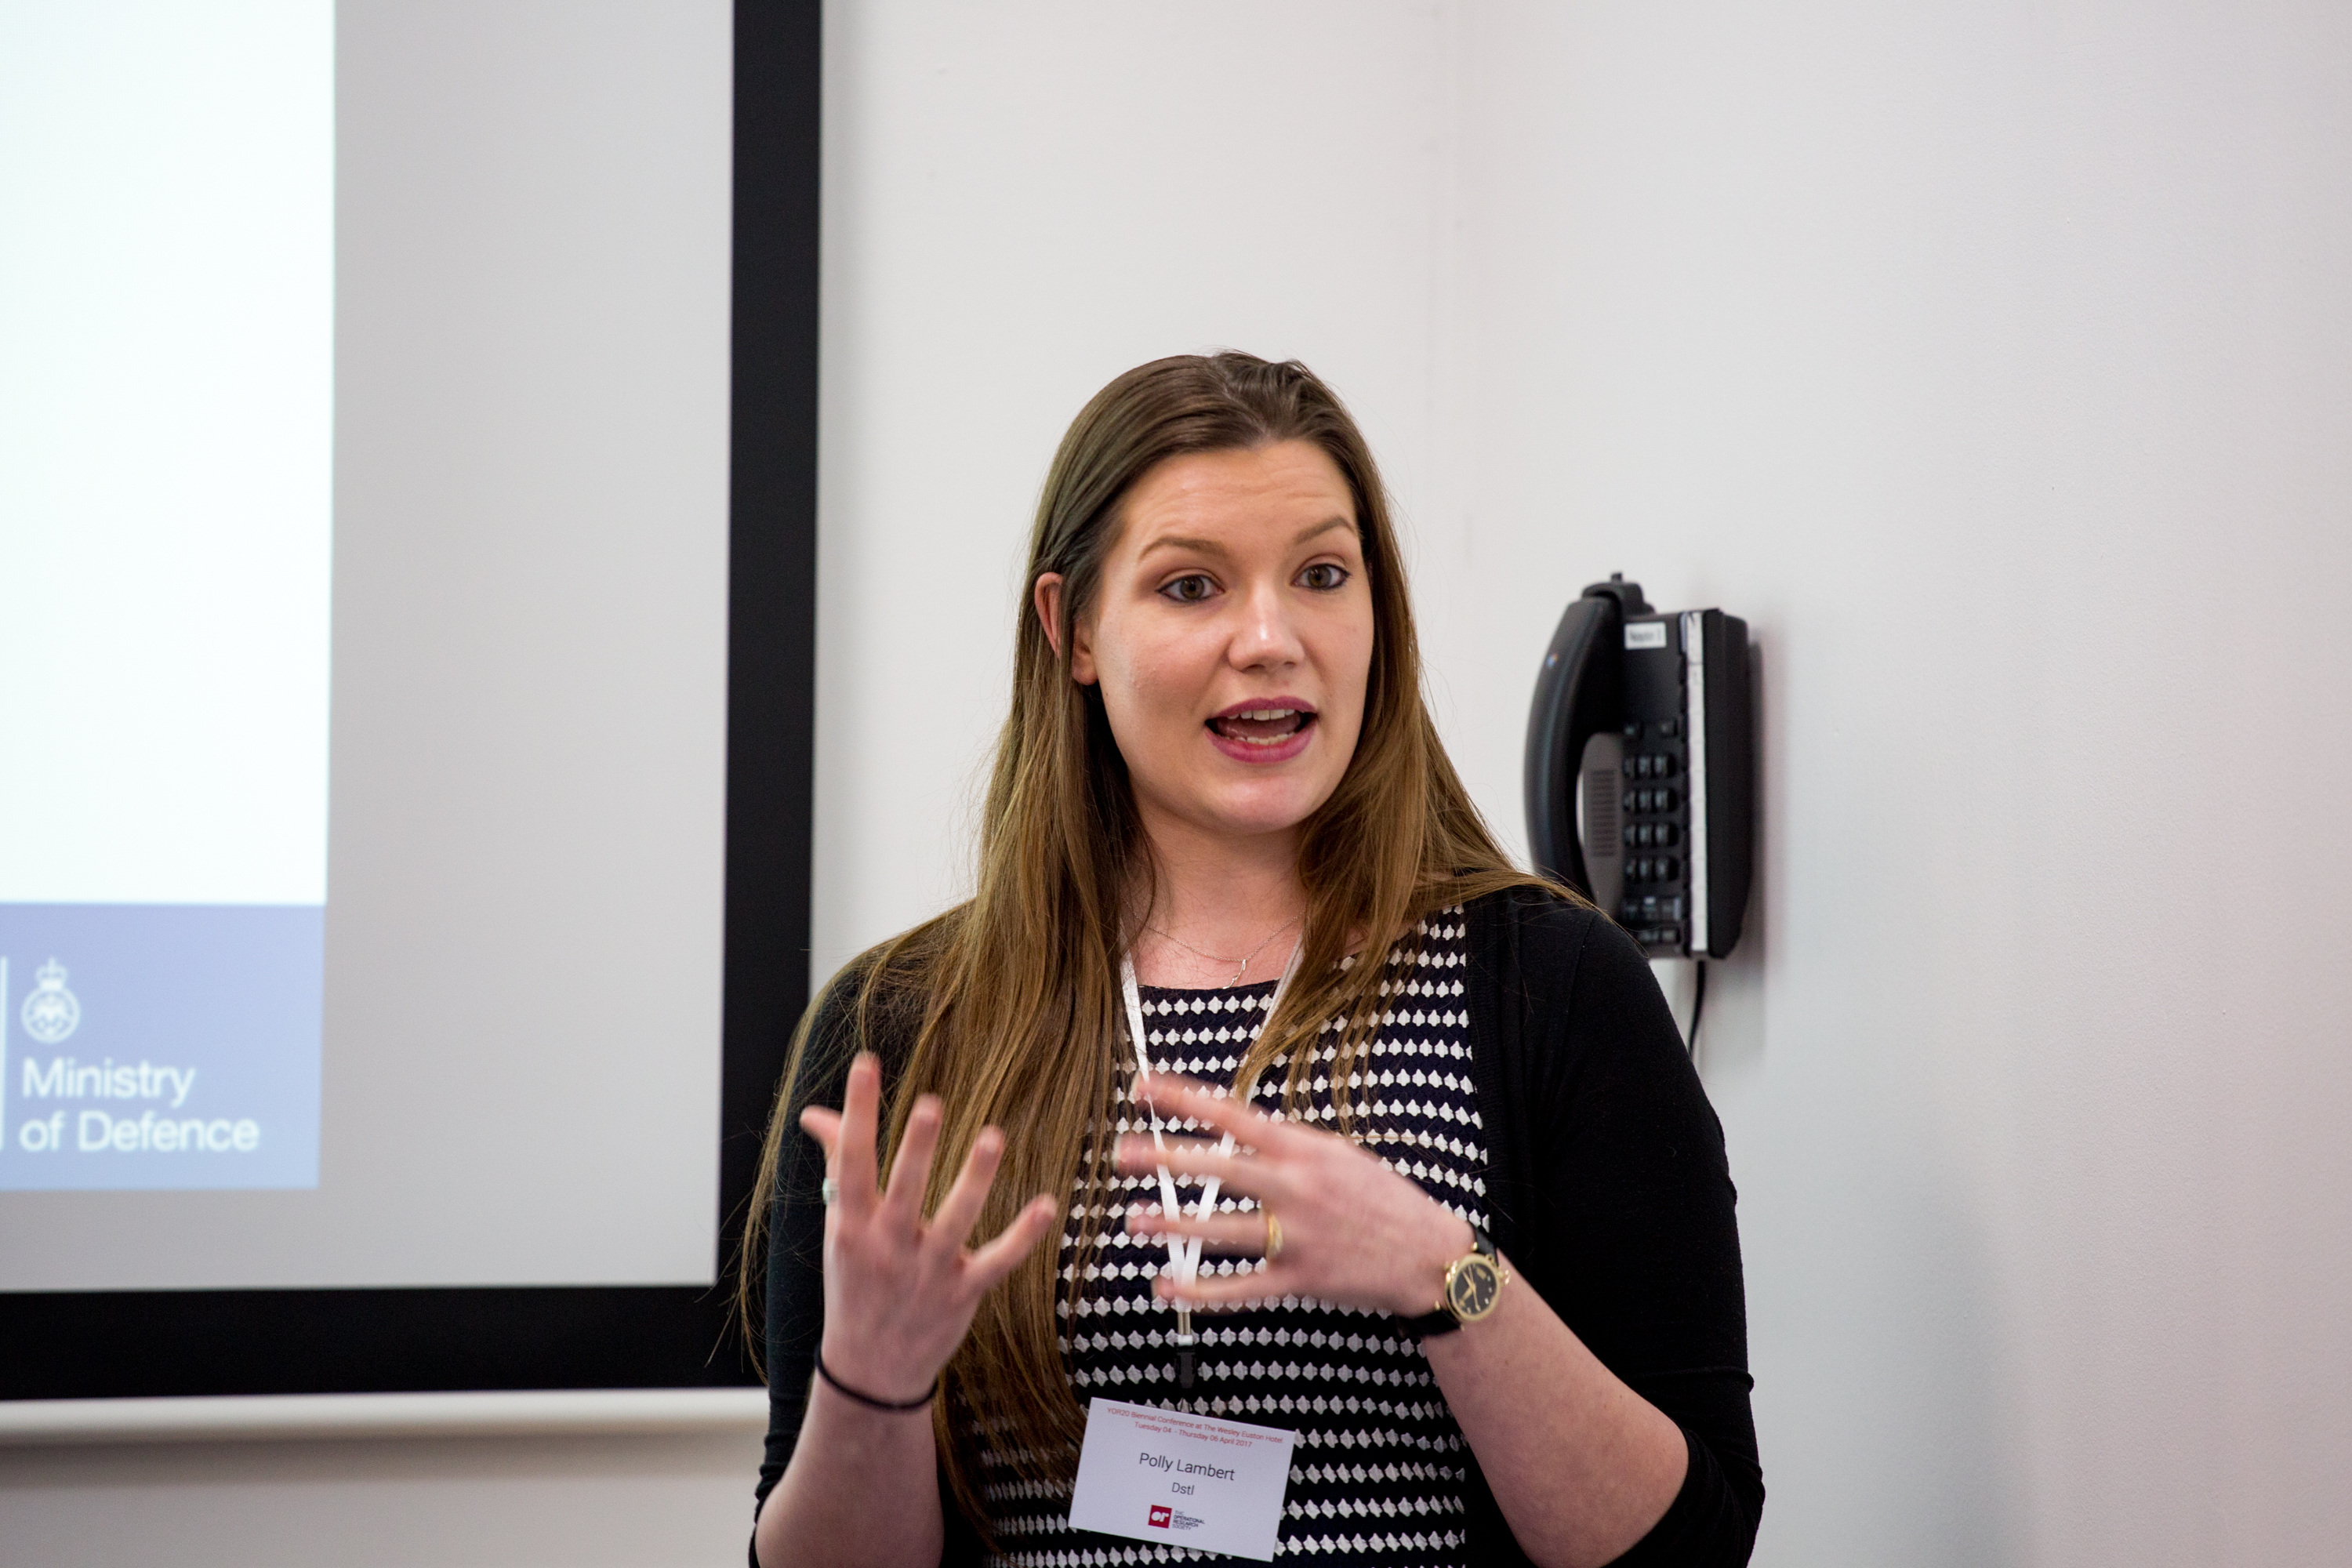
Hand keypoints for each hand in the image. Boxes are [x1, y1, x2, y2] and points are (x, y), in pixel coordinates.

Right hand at [799, 1054, 1060, 1403]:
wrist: (870, 1369)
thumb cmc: (855, 1283)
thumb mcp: (841, 1228)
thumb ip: (837, 1164)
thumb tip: (815, 1113)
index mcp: (852, 1226)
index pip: (851, 1162)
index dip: (858, 1113)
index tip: (866, 1064)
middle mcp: (888, 1247)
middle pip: (904, 1191)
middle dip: (916, 1149)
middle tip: (930, 1103)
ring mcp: (927, 1272)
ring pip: (954, 1222)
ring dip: (975, 1180)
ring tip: (993, 1137)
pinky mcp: (962, 1293)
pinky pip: (996, 1262)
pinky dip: (1022, 1237)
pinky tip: (1046, 1205)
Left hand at [1115, 1078, 1472, 1318]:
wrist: (1429, 1256)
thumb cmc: (1382, 1200)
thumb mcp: (1339, 1155)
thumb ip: (1288, 1145)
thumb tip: (1236, 1130)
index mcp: (1304, 1149)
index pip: (1233, 1115)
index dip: (1184, 1100)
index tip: (1143, 1088)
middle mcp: (1297, 1187)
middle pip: (1219, 1168)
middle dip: (1166, 1159)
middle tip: (1123, 1154)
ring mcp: (1297, 1234)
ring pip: (1220, 1230)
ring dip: (1171, 1227)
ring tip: (1132, 1221)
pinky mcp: (1300, 1278)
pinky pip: (1238, 1287)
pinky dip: (1198, 1290)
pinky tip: (1166, 1287)